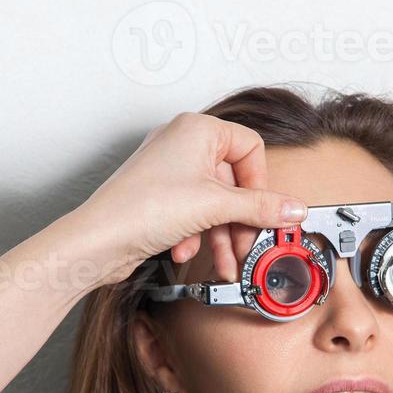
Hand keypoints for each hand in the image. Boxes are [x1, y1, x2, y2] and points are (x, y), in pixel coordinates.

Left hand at [77, 112, 307, 285]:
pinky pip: (192, 212)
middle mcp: (182, 142)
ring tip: (223, 263)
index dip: (259, 183)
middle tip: (246, 246)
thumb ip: (261, 207)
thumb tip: (295, 209)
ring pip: (213, 202)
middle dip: (239, 220)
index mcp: (197, 129)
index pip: (250, 147)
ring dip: (220, 235)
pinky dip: (195, 235)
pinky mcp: (158, 196)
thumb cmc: (142, 208)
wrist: (97, 241)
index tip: (264, 211)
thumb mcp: (215, 207)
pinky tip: (185, 253)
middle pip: (232, 180)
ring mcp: (168, 170)